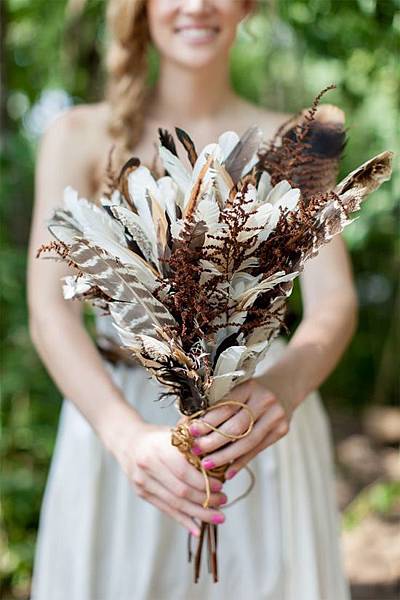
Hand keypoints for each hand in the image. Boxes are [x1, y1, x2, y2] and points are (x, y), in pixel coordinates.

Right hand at [112, 420, 227, 535]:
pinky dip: (183, 520)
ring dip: (198, 513)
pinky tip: (197, 529)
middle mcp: (148, 466)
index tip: (221, 486)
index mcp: (158, 448)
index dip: (203, 482)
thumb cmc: (158, 436)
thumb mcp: (174, 434)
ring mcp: (143, 482)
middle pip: (180, 491)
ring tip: (218, 517)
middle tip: (224, 501)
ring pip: (174, 504)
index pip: (183, 471)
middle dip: (205, 500)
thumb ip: (193, 446)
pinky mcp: (142, 493)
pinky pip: (165, 509)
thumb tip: (221, 463)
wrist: (127, 441)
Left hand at [188, 378, 291, 478]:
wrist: (285, 386)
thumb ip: (219, 404)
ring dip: (225, 456)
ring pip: (247, 442)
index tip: (190, 431)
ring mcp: (276, 417)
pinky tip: (228, 472)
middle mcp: (265, 401)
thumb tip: (189, 424)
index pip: (226, 407)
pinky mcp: (281, 431)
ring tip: (207, 465)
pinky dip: (241, 462)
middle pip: (236, 427)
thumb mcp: (238, 388)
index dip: (207, 421)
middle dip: (213, 442)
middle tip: (196, 450)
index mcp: (250, 386)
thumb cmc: (253, 389)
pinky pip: (257, 450)